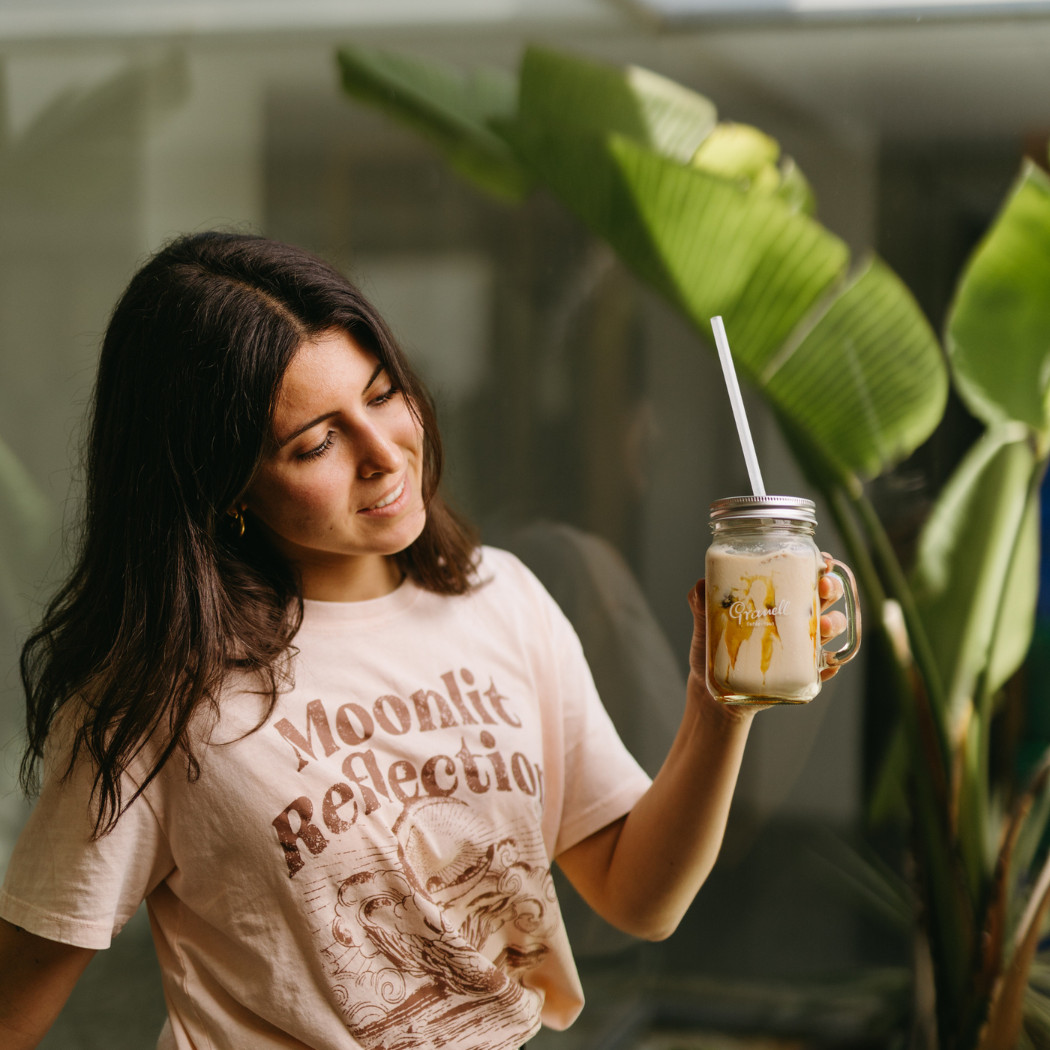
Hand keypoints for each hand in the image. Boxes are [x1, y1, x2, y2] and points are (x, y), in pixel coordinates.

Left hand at [686, 554, 854, 698]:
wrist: (712, 690)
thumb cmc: (713, 648)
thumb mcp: (705, 621)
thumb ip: (701, 602)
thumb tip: (701, 585)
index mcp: (776, 598)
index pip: (802, 575)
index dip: (819, 565)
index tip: (822, 560)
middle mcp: (793, 619)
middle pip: (824, 597)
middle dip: (831, 587)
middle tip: (824, 588)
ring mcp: (799, 648)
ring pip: (829, 629)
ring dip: (833, 624)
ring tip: (822, 626)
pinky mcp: (799, 676)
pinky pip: (823, 671)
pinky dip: (828, 668)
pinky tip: (826, 666)